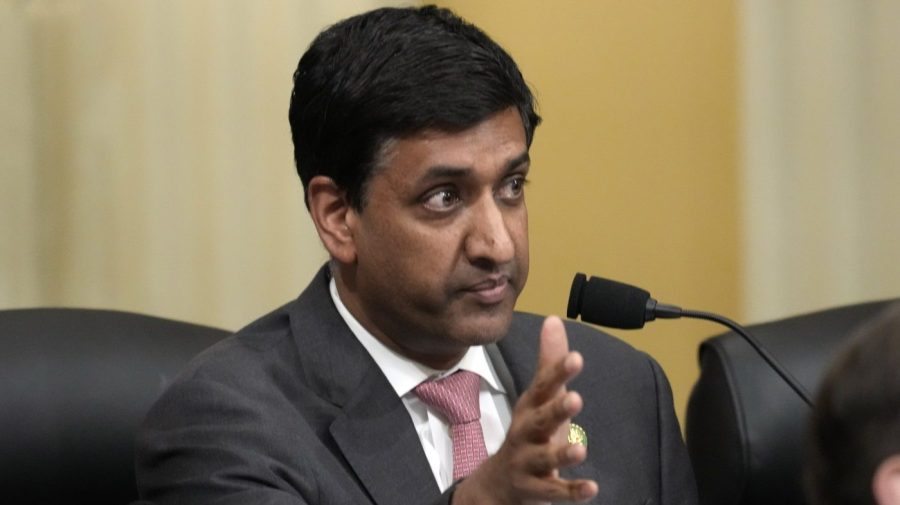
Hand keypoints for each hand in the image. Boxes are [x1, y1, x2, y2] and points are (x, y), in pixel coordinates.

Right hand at [453, 316, 598, 503]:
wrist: (498, 483)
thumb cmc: (527, 432)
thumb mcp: (537, 397)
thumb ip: (549, 362)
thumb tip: (553, 320)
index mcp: (530, 408)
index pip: (543, 387)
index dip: (558, 373)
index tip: (576, 358)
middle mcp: (527, 433)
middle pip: (540, 420)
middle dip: (556, 410)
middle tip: (575, 398)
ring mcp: (529, 462)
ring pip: (544, 458)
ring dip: (562, 453)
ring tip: (581, 449)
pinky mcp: (536, 489)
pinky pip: (554, 491)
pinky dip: (572, 491)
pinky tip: (592, 488)